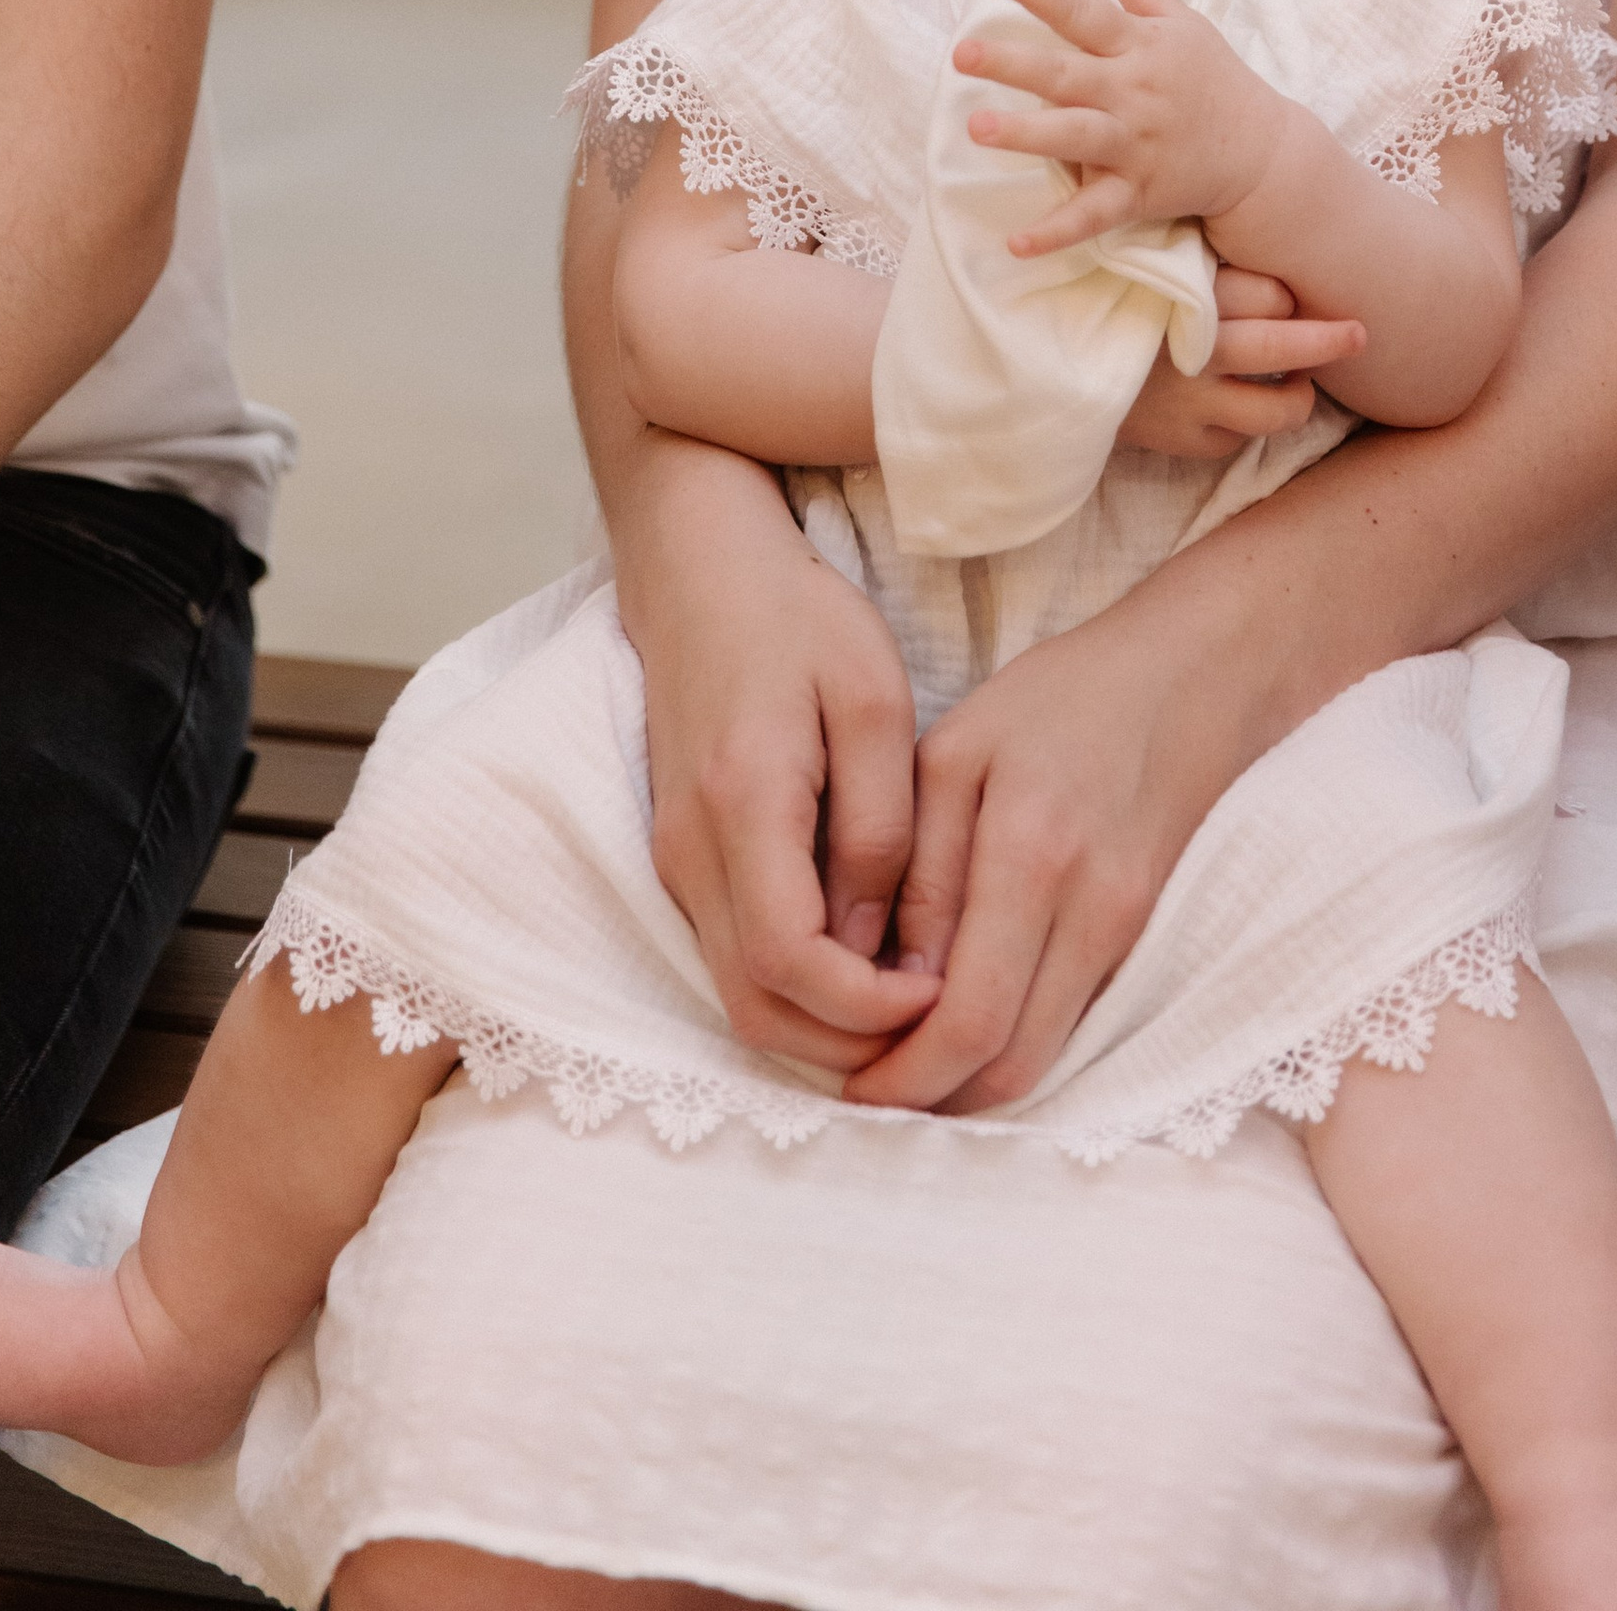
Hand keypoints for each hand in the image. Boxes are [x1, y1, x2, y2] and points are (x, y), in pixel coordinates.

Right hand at [628, 442, 944, 1069]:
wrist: (700, 569)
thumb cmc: (799, 619)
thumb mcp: (873, 702)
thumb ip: (879, 827)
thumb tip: (883, 946)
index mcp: (742, 804)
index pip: (791, 964)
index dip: (868, 1007)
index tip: (941, 995)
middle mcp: (689, 850)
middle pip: (755, 1008)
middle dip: (847, 1046)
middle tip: (935, 1033)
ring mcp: (674, 860)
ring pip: (737, 995)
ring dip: (821, 1027)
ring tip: (912, 1010)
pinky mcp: (680, 858)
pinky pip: (731, 957)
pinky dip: (795, 990)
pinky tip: (866, 967)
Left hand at [838, 582, 1261, 1114]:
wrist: (1191, 677)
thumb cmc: (1060, 699)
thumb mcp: (957, 753)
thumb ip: (922, 870)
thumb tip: (891, 981)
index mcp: (1030, 855)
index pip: (968, 1019)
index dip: (906, 1077)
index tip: (852, 1086)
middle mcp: (1092, 910)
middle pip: (1011, 1065)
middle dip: (934, 1099)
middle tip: (872, 1092)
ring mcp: (1130, 931)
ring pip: (1048, 1058)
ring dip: (975, 1083)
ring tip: (911, 1065)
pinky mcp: (1146, 937)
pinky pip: (1077, 1024)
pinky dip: (1019, 1044)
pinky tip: (971, 1025)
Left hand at [955, 0, 1297, 253]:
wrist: (1262, 154)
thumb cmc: (1214, 80)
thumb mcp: (1184, 22)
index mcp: (1140, 46)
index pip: (1085, 12)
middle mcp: (1134, 93)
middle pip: (1067, 75)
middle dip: (1015, 64)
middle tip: (962, 53)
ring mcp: (1136, 145)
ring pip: (1075, 138)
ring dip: (1026, 136)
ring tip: (975, 129)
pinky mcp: (1139, 193)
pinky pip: (1095, 215)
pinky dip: (1058, 232)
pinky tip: (1017, 243)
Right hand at [1118, 265, 1367, 455]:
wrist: (1053, 360)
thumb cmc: (1111, 299)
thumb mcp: (1151, 264)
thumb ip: (1203, 257)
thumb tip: (1270, 242)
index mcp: (1188, 297)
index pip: (1269, 295)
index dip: (1284, 296)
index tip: (1285, 297)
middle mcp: (1194, 350)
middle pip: (1283, 348)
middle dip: (1329, 341)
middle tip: (1360, 334)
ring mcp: (1191, 401)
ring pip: (1278, 410)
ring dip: (1300, 396)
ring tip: (1300, 384)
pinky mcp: (1184, 441)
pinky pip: (1242, 439)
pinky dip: (1248, 422)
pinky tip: (1239, 403)